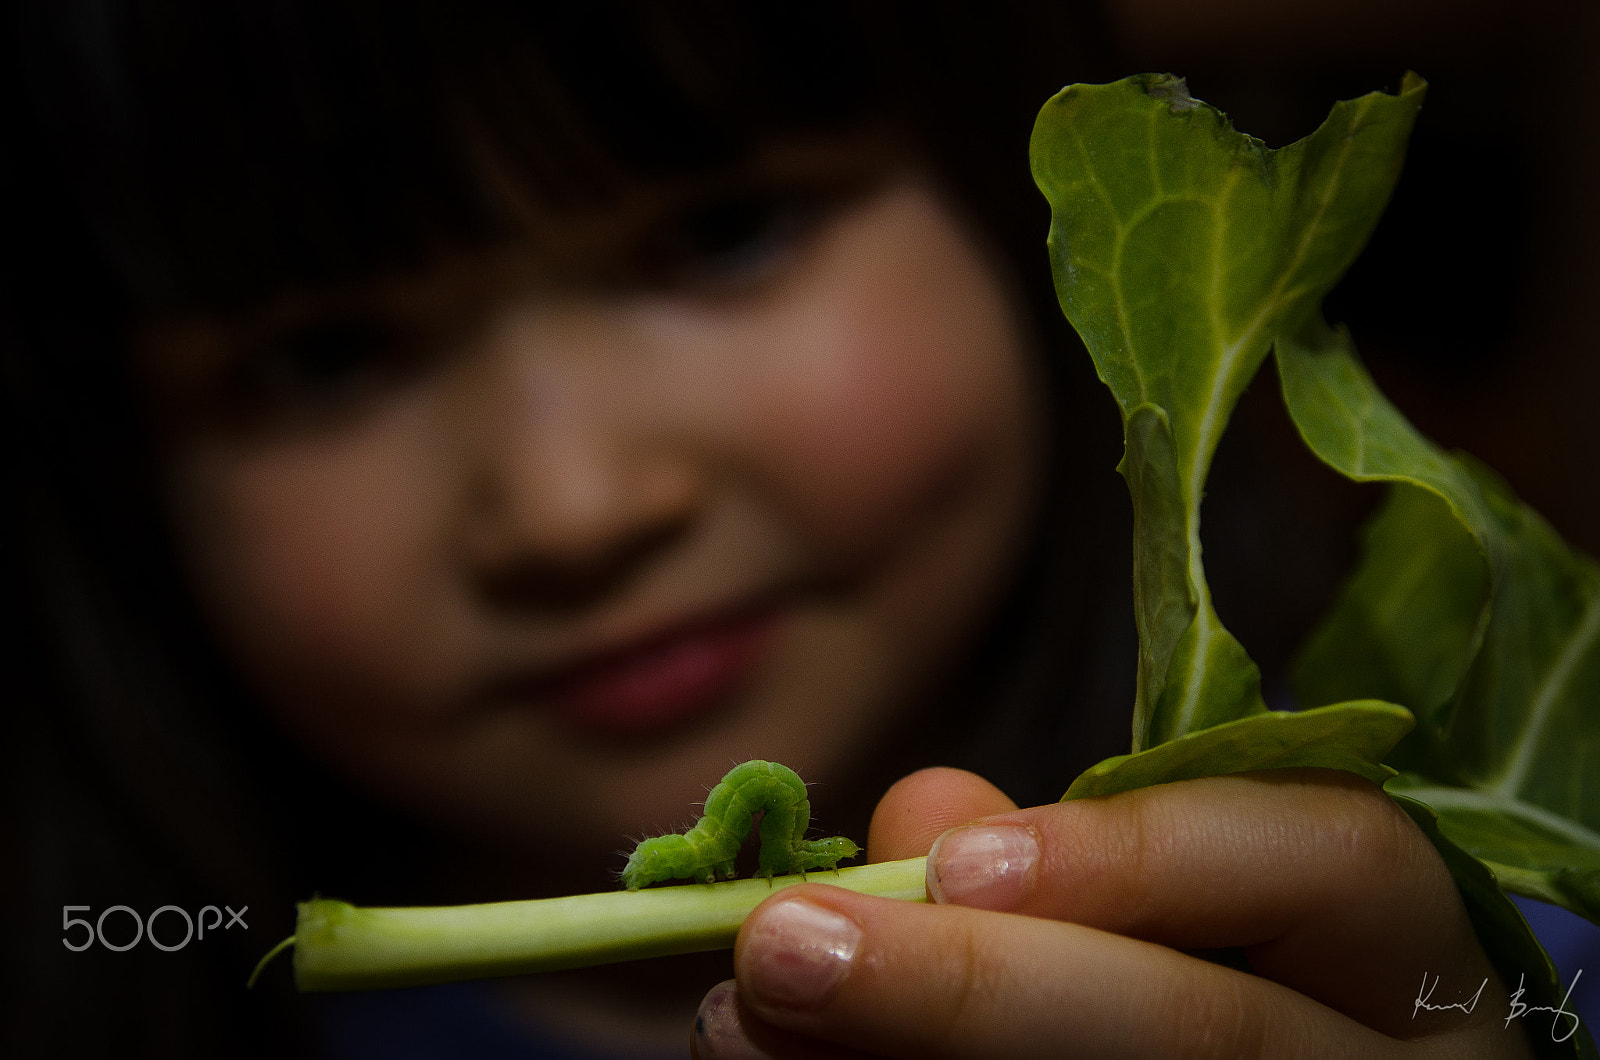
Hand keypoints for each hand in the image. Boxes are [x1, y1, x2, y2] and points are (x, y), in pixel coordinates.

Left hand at [691, 767, 1533, 1057]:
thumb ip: (1058, 860)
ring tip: (745, 1030)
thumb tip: (919, 818)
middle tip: (778, 950)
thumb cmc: (1202, 978)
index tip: (949, 862)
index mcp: (1396, 950)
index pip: (1334, 862)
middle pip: (1216, 1037)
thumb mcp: (1161, 907)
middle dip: (978, 990)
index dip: (1142, 855)